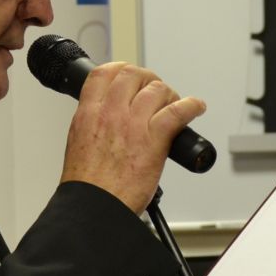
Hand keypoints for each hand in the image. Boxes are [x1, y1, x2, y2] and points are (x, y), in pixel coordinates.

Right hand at [59, 61, 205, 212]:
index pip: (102, 74)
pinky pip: (178, 111)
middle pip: (133, 75)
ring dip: (169, 94)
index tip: (130, 74)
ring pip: (157, 89)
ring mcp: (133, 125)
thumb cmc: (89, 186)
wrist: (95, 207)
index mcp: (88, 114)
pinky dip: (192, 106)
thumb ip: (95, 125)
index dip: (120, 68)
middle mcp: (110, 114)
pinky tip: (196, 108)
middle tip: (155, 90)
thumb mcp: (79, 143)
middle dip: (148, 79)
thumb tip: (109, 119)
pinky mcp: (154, 139)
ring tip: (173, 104)